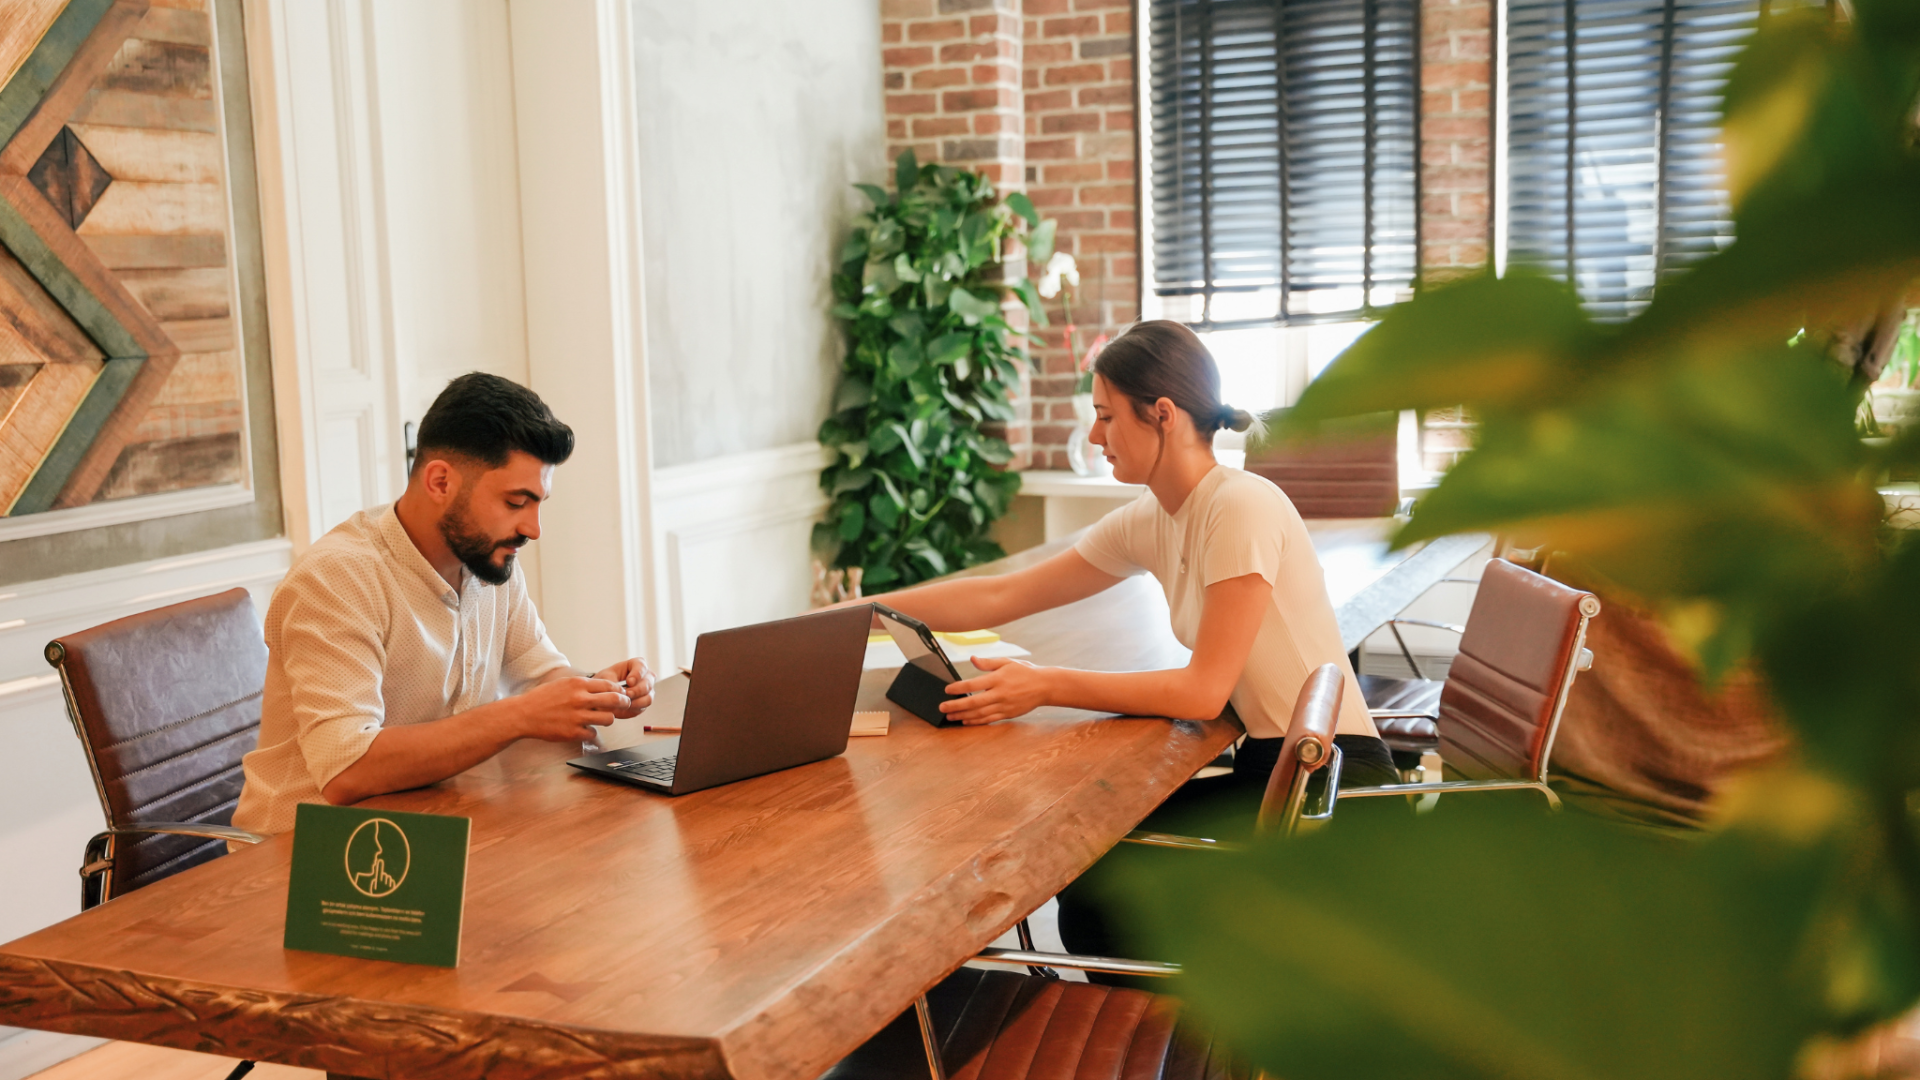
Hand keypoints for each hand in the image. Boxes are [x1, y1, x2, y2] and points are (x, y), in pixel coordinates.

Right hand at [513, 676, 632, 740]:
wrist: (524, 714)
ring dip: (608, 719)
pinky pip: (594, 733)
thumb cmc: (543, 698)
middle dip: (623, 703)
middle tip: (624, 705)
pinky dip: (591, 731)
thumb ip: (584, 685)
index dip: (619, 690)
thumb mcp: (564, 683)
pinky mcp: (573, 732)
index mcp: (578, 684)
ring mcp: (577, 717)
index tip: (620, 694)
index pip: (610, 685)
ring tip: (601, 718)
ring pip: (609, 719)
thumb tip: (605, 687)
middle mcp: (580, 699)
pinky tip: (585, 728)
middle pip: (615, 700)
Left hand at [594, 658, 654, 718]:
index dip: (638, 674)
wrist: (601, 693)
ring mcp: (647, 690)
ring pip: (648, 697)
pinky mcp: (644, 703)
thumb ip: (612, 683)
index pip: (642, 666)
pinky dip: (634, 708)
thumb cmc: (603, 680)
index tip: (629, 682)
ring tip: (625, 703)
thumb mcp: (604, 678)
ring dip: (637, 701)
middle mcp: (645, 677)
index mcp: (636, 665)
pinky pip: (644, 707)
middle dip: (638, 690)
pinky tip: (625, 708)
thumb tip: (622, 692)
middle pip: (648, 683)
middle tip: (627, 694)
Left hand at [938, 655, 1051, 724]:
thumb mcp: (1007, 662)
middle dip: (956, 706)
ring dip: (963, 716)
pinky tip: (966, 721)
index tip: (947, 690)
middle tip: (942, 707)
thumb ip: (988, 663)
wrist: (1044, 686)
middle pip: (974, 702)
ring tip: (950, 716)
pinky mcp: (1008, 714)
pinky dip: (976, 721)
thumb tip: (972, 659)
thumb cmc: (1024, 672)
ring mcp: (1004, 705)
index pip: (973, 684)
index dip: (958, 688)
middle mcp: (1000, 693)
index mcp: (998, 678)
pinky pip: (989, 719)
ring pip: (980, 713)